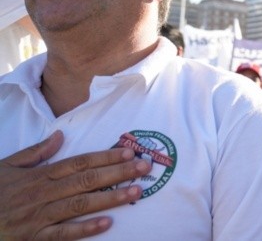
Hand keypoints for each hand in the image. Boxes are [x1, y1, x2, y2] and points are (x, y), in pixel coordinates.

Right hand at [0, 131, 151, 240]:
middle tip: (144, 168)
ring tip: (134, 192)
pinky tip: (107, 224)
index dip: (104, 157)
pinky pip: (62, 234)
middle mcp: (42, 193)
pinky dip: (85, 229)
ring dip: (109, 198)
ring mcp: (39, 216)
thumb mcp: (7, 166)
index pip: (78, 162)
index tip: (128, 152)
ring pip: (80, 205)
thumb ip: (35, 153)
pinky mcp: (34, 237)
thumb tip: (59, 135)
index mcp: (39, 175)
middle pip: (86, 180)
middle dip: (117, 173)